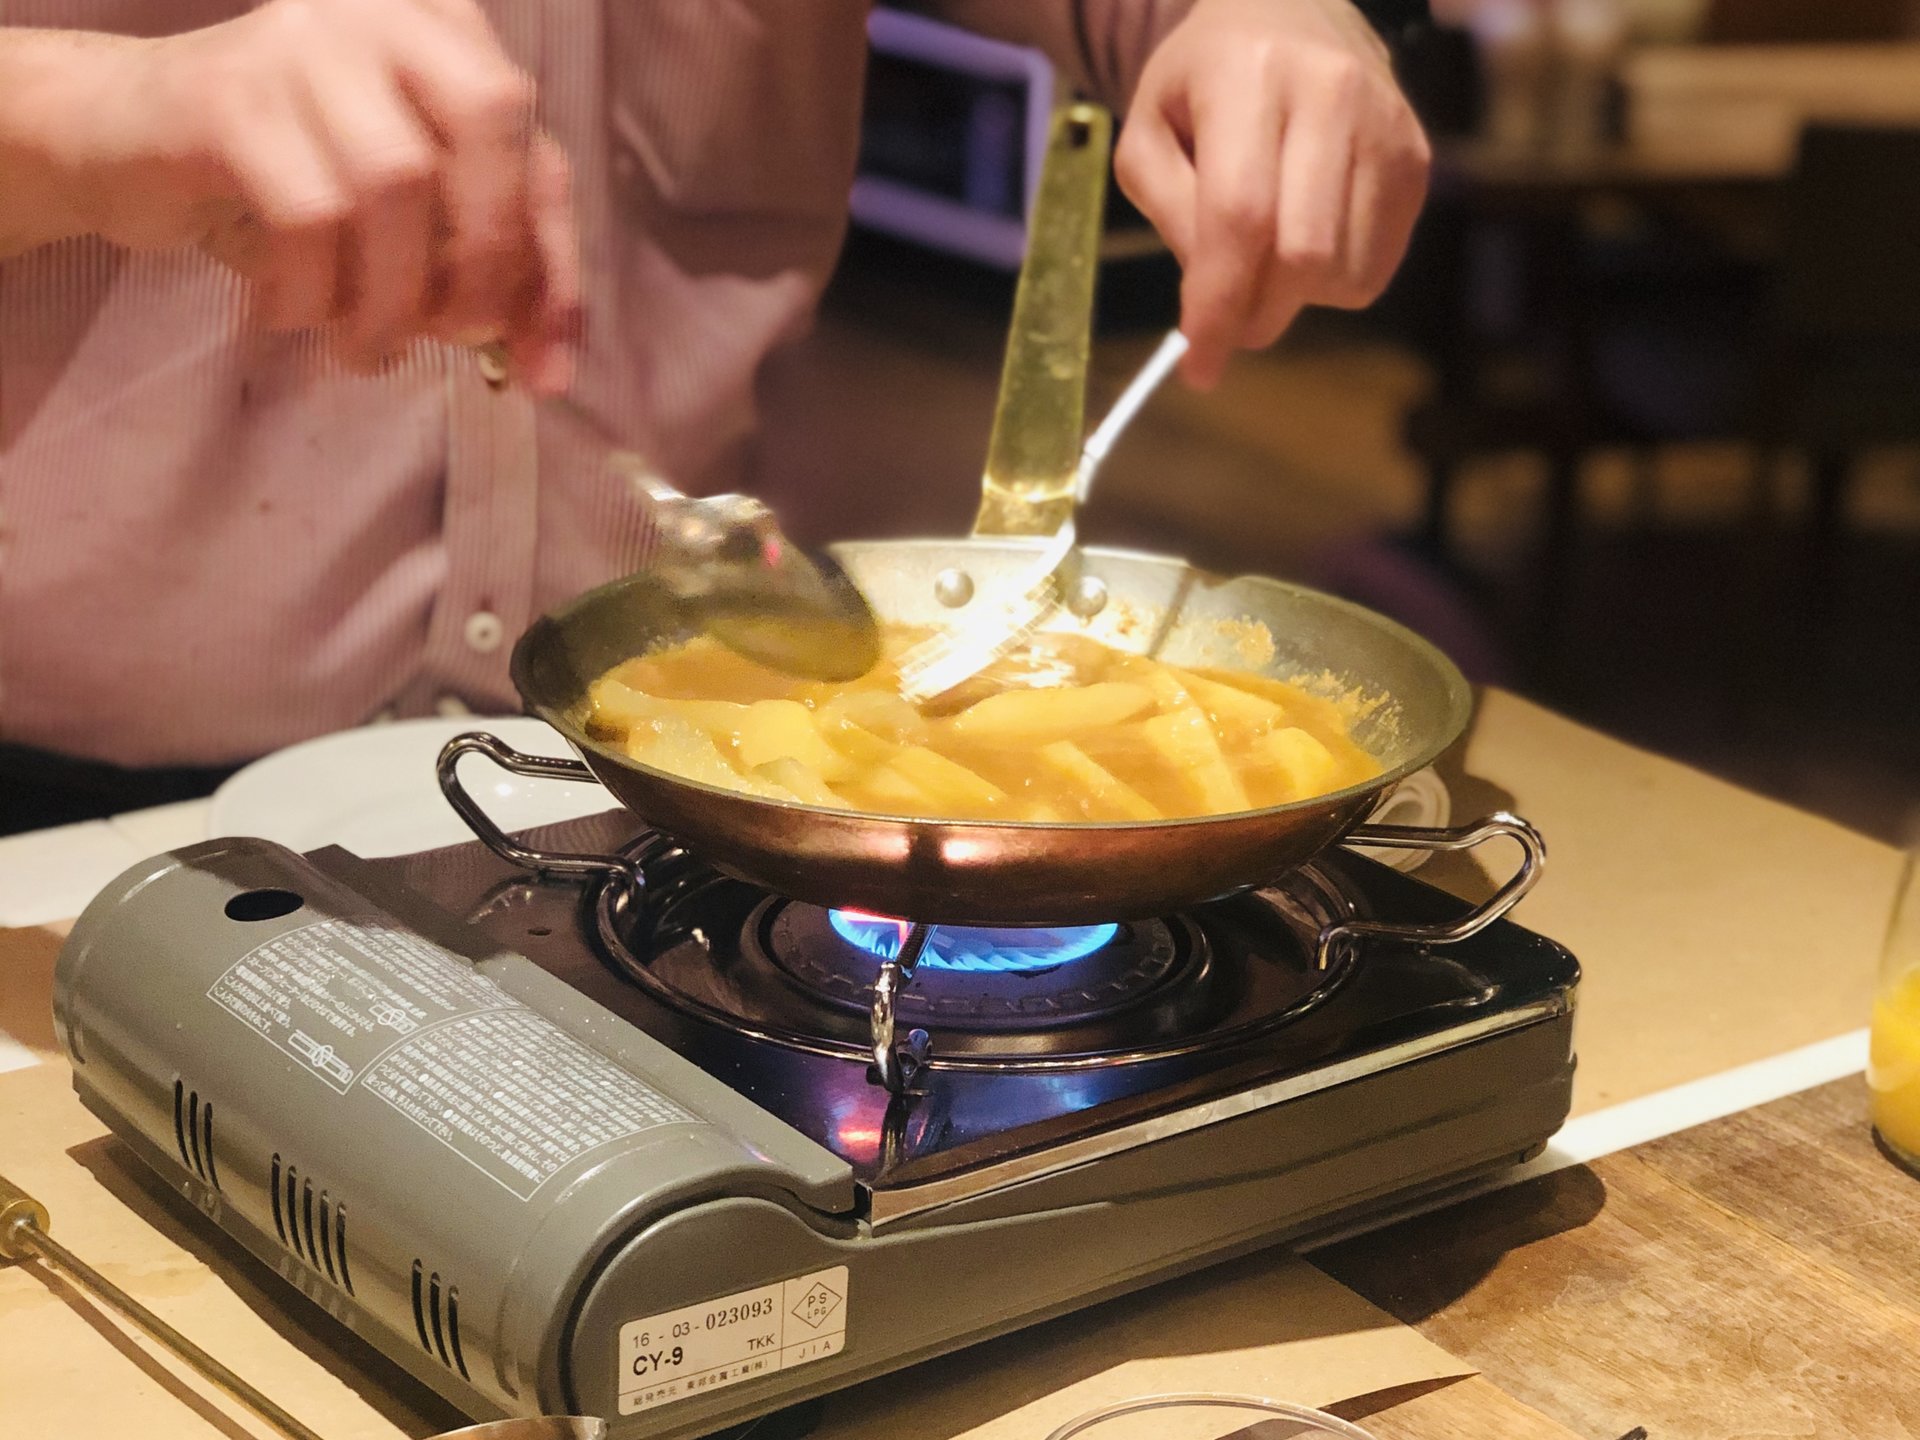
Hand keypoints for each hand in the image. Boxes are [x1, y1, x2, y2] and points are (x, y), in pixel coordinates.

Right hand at [50, 0, 577, 389]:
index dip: (554, 276)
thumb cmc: (285, 180)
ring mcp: (303, 44)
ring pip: (395, 184)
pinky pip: (309, 215)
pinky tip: (291, 312)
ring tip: (364, 349)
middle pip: (492, 129)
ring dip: (389, 301)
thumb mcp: (405, 222)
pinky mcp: (227, 96)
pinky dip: (313, 292)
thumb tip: (550, 370)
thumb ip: (488, 273)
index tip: (544, 371)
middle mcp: (385, 16)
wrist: (116, 138)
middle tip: (451, 339)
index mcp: (449, 37)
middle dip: (487, 262)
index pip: (541, 162)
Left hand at [1115, 0, 1430, 388]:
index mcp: (1251, 76)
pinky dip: (1332, 282)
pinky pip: (1377, 266)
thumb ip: (1169, 212)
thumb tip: (1209, 302)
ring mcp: (1388, 126)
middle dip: (1257, 313)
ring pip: (1344, 271)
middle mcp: (1333, 93)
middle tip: (1227, 320)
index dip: (1219, 304)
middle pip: (1303, 254)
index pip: (1241, 217)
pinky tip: (1305, 238)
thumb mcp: (1148, 132)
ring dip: (1294, 297)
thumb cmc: (1204, 82)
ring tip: (1265, 254)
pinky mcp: (1418, 159)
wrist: (1291, 10)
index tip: (1198, 367)